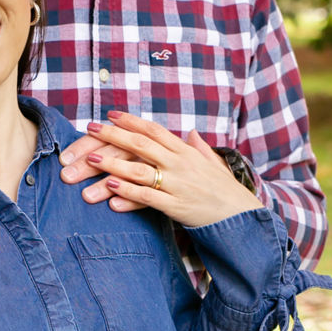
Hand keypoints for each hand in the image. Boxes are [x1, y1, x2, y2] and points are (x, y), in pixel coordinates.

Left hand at [78, 111, 260, 225]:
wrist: (240, 216)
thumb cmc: (224, 189)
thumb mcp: (212, 163)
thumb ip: (199, 148)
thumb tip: (192, 133)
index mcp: (186, 152)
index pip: (155, 130)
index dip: (132, 121)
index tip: (111, 114)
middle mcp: (180, 164)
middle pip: (142, 145)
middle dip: (114, 135)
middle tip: (91, 128)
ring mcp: (178, 185)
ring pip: (140, 170)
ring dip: (113, 163)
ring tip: (91, 158)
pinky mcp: (176, 206)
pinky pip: (148, 197)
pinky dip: (128, 191)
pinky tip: (111, 187)